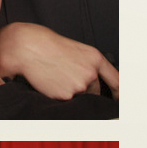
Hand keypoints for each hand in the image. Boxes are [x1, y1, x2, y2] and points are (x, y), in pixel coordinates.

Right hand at [0, 21, 118, 98]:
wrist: (28, 48)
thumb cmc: (47, 46)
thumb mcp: (75, 51)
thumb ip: (87, 66)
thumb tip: (89, 83)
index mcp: (95, 59)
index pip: (115, 80)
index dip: (118, 92)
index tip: (118, 98)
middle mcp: (91, 73)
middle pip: (93, 90)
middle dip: (82, 89)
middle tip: (65, 78)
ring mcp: (79, 86)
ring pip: (78, 97)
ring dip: (69, 92)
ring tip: (54, 76)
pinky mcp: (66, 96)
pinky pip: (65, 101)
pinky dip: (58, 95)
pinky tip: (49, 82)